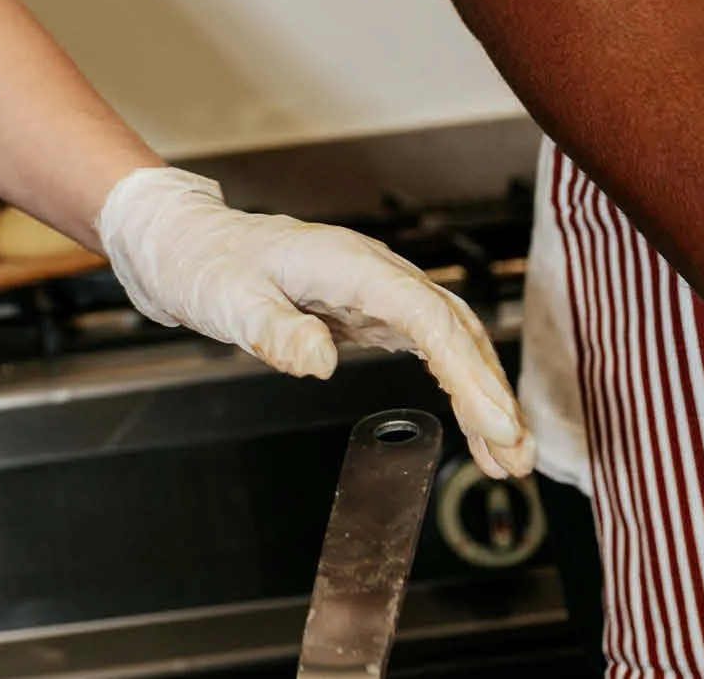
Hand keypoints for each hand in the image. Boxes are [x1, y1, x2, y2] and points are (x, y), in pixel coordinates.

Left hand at [99, 166, 532, 478]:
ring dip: (486, 392)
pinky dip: (462, 386)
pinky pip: (432, 346)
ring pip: (452, 335)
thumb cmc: (207, 266)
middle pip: (451, 325)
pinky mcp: (371, 310)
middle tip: (514, 455)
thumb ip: (273, 329)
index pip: (422, 312)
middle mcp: (372, 270)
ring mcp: (375, 288)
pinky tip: (478, 430)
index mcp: (346, 263)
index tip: (492, 419)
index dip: (464, 366)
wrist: (189, 244)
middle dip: (490, 389)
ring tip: (511, 458)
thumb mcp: (228, 301)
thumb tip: (320, 363)